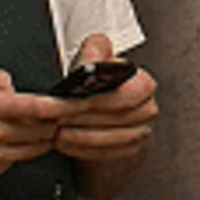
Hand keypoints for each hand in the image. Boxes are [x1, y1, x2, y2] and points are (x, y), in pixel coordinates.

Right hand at [0, 63, 66, 189]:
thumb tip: (14, 86)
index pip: (41, 108)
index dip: (65, 106)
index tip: (78, 103)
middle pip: (45, 130)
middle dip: (58, 122)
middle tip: (63, 114)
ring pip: (36, 148)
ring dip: (44, 137)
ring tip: (40, 126)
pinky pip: (17, 160)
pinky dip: (22, 150)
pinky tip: (14, 140)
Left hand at [54, 35, 159, 167]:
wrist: (103, 110)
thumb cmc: (99, 85)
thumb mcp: (95, 61)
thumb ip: (95, 50)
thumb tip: (95, 46)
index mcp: (142, 83)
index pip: (124, 94)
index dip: (93, 97)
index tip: (67, 98)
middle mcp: (146, 109)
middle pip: (113, 116)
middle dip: (79, 116)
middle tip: (53, 115)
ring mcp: (140, 132)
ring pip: (109, 137)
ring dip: (78, 135)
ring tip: (55, 129)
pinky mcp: (129, 150)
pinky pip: (105, 153)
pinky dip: (82, 149)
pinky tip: (65, 142)